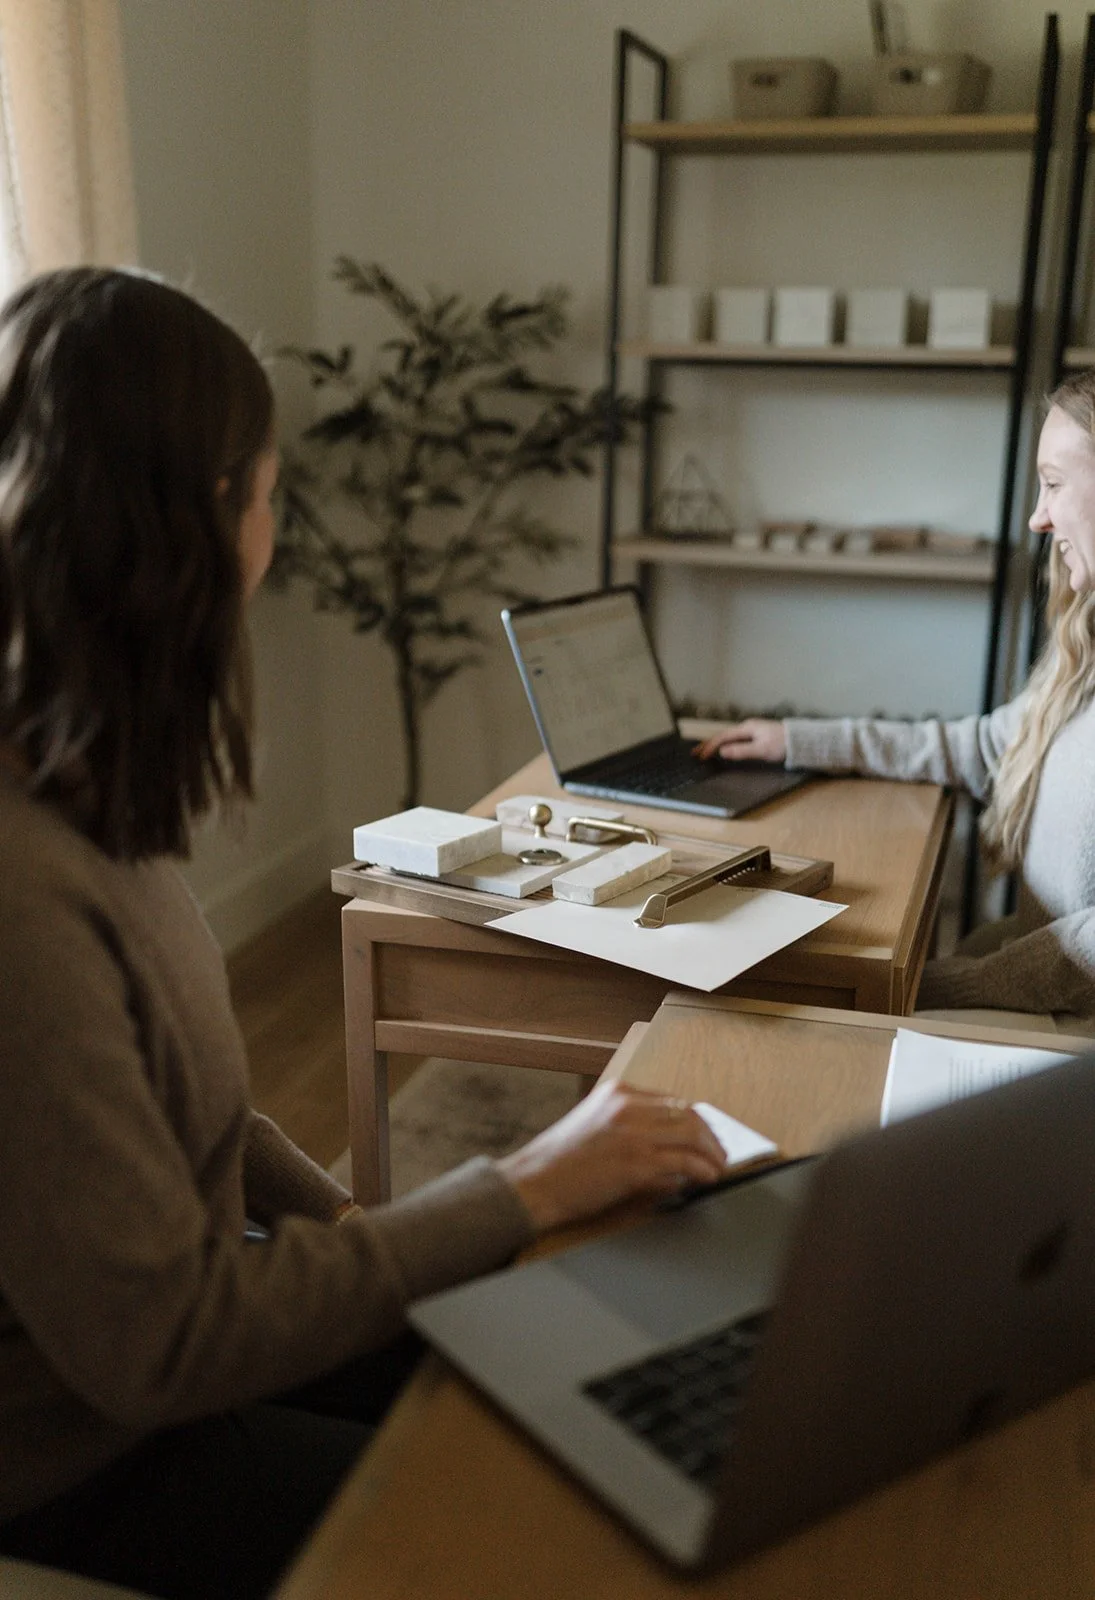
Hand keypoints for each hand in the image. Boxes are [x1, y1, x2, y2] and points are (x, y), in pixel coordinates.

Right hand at [496, 1081, 727, 1232]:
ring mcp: (634, 1133)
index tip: (707, 1135)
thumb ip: (630, 1125)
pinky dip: (701, 1170)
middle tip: (719, 1154)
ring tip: (717, 1168)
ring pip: (692, 1135)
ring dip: (711, 1154)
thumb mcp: (595, 1125)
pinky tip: (706, 1179)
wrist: (534, 1183)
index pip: (673, 1101)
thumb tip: (669, 1143)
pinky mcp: (637, 1162)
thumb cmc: (560, 1161)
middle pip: (689, 1114)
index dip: (697, 1121)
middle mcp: (628, 1106)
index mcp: (618, 1092)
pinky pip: (684, 1163)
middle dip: (710, 1137)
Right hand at [692, 718, 786, 763]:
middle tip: (695, 753)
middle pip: (723, 736)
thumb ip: (741, 751)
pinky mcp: (757, 736)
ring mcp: (752, 731)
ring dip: (716, 745)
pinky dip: (726, 744)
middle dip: (709, 744)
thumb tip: (723, 751)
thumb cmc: (784, 744)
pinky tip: (723, 749)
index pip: (723, 737)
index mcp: (747, 728)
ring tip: (705, 751)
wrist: (801, 741)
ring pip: (729, 738)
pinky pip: (736, 739)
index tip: (701, 756)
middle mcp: (748, 727)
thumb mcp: (762, 750)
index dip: (710, 747)